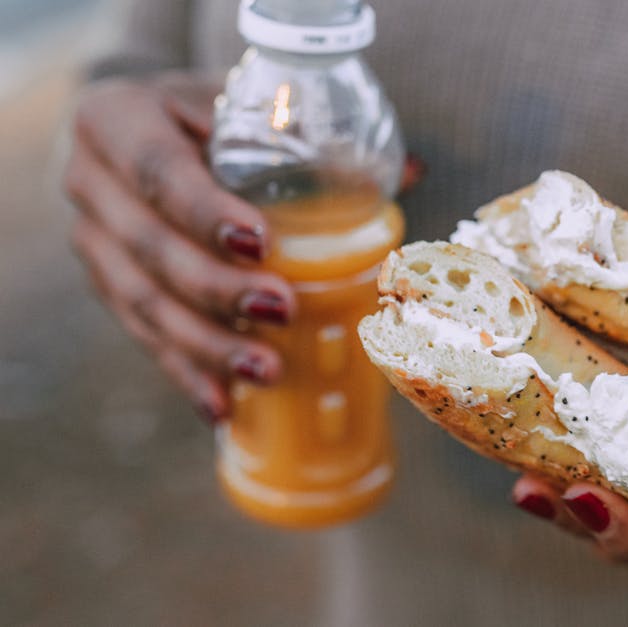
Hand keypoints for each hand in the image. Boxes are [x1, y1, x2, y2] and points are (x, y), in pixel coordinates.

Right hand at [65, 72, 292, 422]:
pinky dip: (185, 372)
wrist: (144, 127)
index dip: (205, 211)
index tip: (260, 244)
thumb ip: (317, 135)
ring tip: (265, 370)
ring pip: (142, 302)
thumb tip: (414, 170)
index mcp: (118, 120)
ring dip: (206, 344)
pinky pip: (142, 336)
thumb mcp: (247, 104)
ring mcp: (93, 240)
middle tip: (282, 309)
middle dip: (217, 288)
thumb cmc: (211, 113)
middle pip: (149, 247)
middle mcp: (90, 182)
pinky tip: (221, 405)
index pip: (158, 171)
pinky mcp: (107, 285)